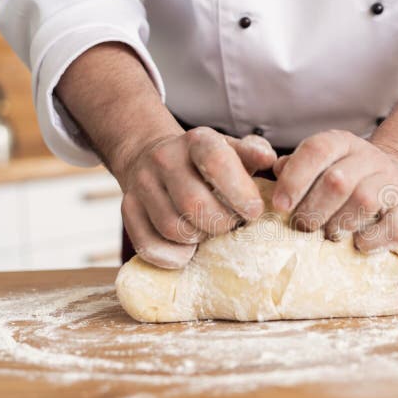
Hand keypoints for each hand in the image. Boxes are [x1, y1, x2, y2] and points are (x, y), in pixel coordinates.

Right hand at [115, 127, 275, 268]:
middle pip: (194, 204)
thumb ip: (254, 153)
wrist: (155, 157)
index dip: (239, 192)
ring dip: (199, 239)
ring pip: (173, 228)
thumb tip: (269, 159)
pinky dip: (173, 256)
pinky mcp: (128, 209)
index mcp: (197, 141)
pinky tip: (188, 249)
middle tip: (231, 225)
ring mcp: (142, 184)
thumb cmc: (208, 162)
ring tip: (209, 231)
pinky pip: (148, 245)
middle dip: (221, 224)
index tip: (254, 212)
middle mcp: (165, 158)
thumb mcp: (233, 150)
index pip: (216, 162)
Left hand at [272, 130, 397, 251]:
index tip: (280, 206)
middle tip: (303, 227)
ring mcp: (392, 181)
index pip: (316, 150)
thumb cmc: (345, 178)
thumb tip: (276, 171)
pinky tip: (357, 243)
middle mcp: (368, 157)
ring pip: (364, 202)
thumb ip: (294, 168)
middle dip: (313, 210)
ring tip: (330, 234)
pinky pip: (391, 225)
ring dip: (340, 225)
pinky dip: (370, 240)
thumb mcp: (319, 165)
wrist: (394, 181)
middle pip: (337, 181)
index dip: (295, 178)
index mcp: (341, 143)